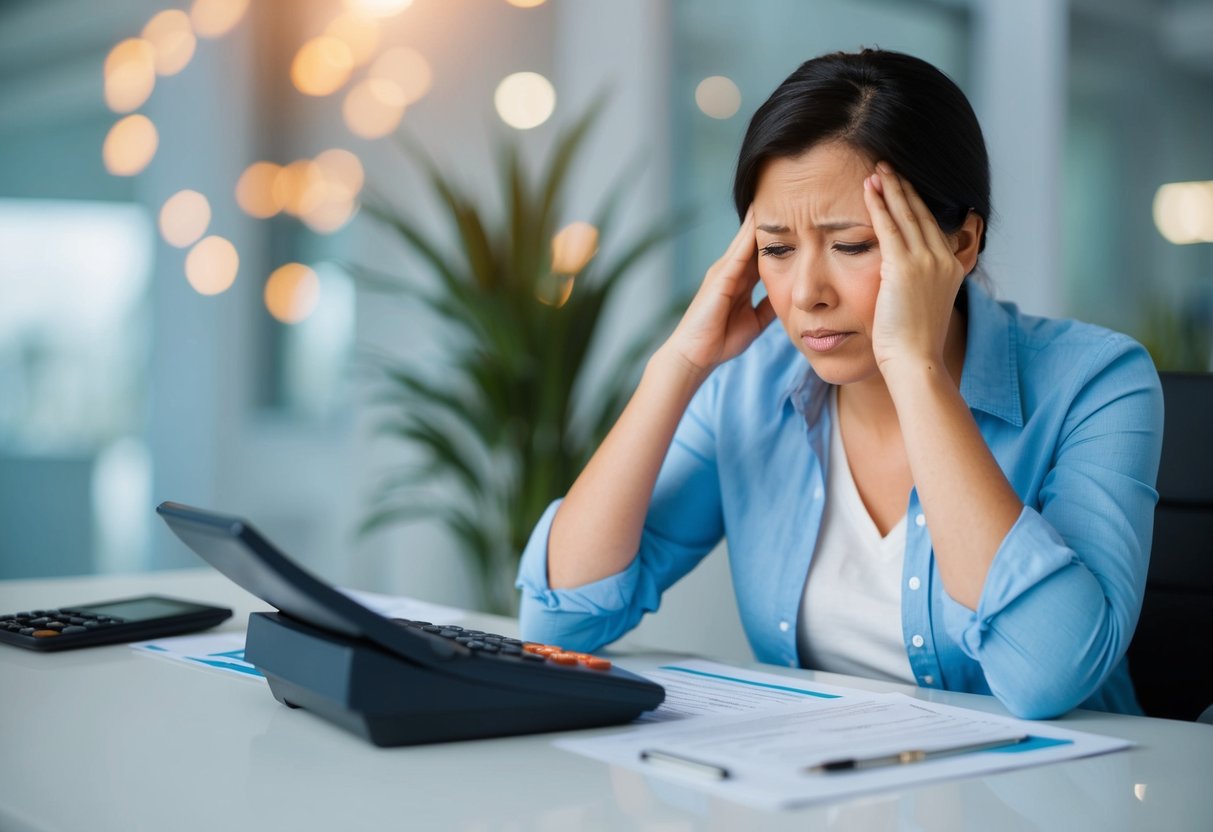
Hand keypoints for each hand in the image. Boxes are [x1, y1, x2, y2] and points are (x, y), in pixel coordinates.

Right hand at [664, 206, 776, 375]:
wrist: (695, 355)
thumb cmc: (721, 341)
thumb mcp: (754, 321)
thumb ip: (768, 306)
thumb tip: (788, 296)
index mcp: (739, 280)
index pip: (761, 251)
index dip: (779, 235)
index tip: (798, 217)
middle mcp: (731, 270)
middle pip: (754, 238)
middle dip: (771, 218)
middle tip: (792, 193)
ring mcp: (724, 270)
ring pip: (747, 238)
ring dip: (761, 218)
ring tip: (781, 194)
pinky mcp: (721, 276)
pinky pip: (740, 250)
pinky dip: (751, 234)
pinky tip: (764, 218)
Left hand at [862, 163, 965, 375]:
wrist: (916, 360)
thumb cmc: (913, 344)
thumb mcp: (923, 308)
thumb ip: (917, 285)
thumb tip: (900, 280)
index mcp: (950, 268)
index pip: (932, 227)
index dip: (915, 204)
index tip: (902, 187)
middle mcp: (943, 260)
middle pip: (921, 214)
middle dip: (903, 189)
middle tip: (888, 167)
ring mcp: (927, 262)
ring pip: (906, 215)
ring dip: (890, 189)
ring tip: (876, 170)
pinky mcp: (906, 267)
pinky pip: (889, 227)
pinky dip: (878, 205)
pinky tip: (868, 189)